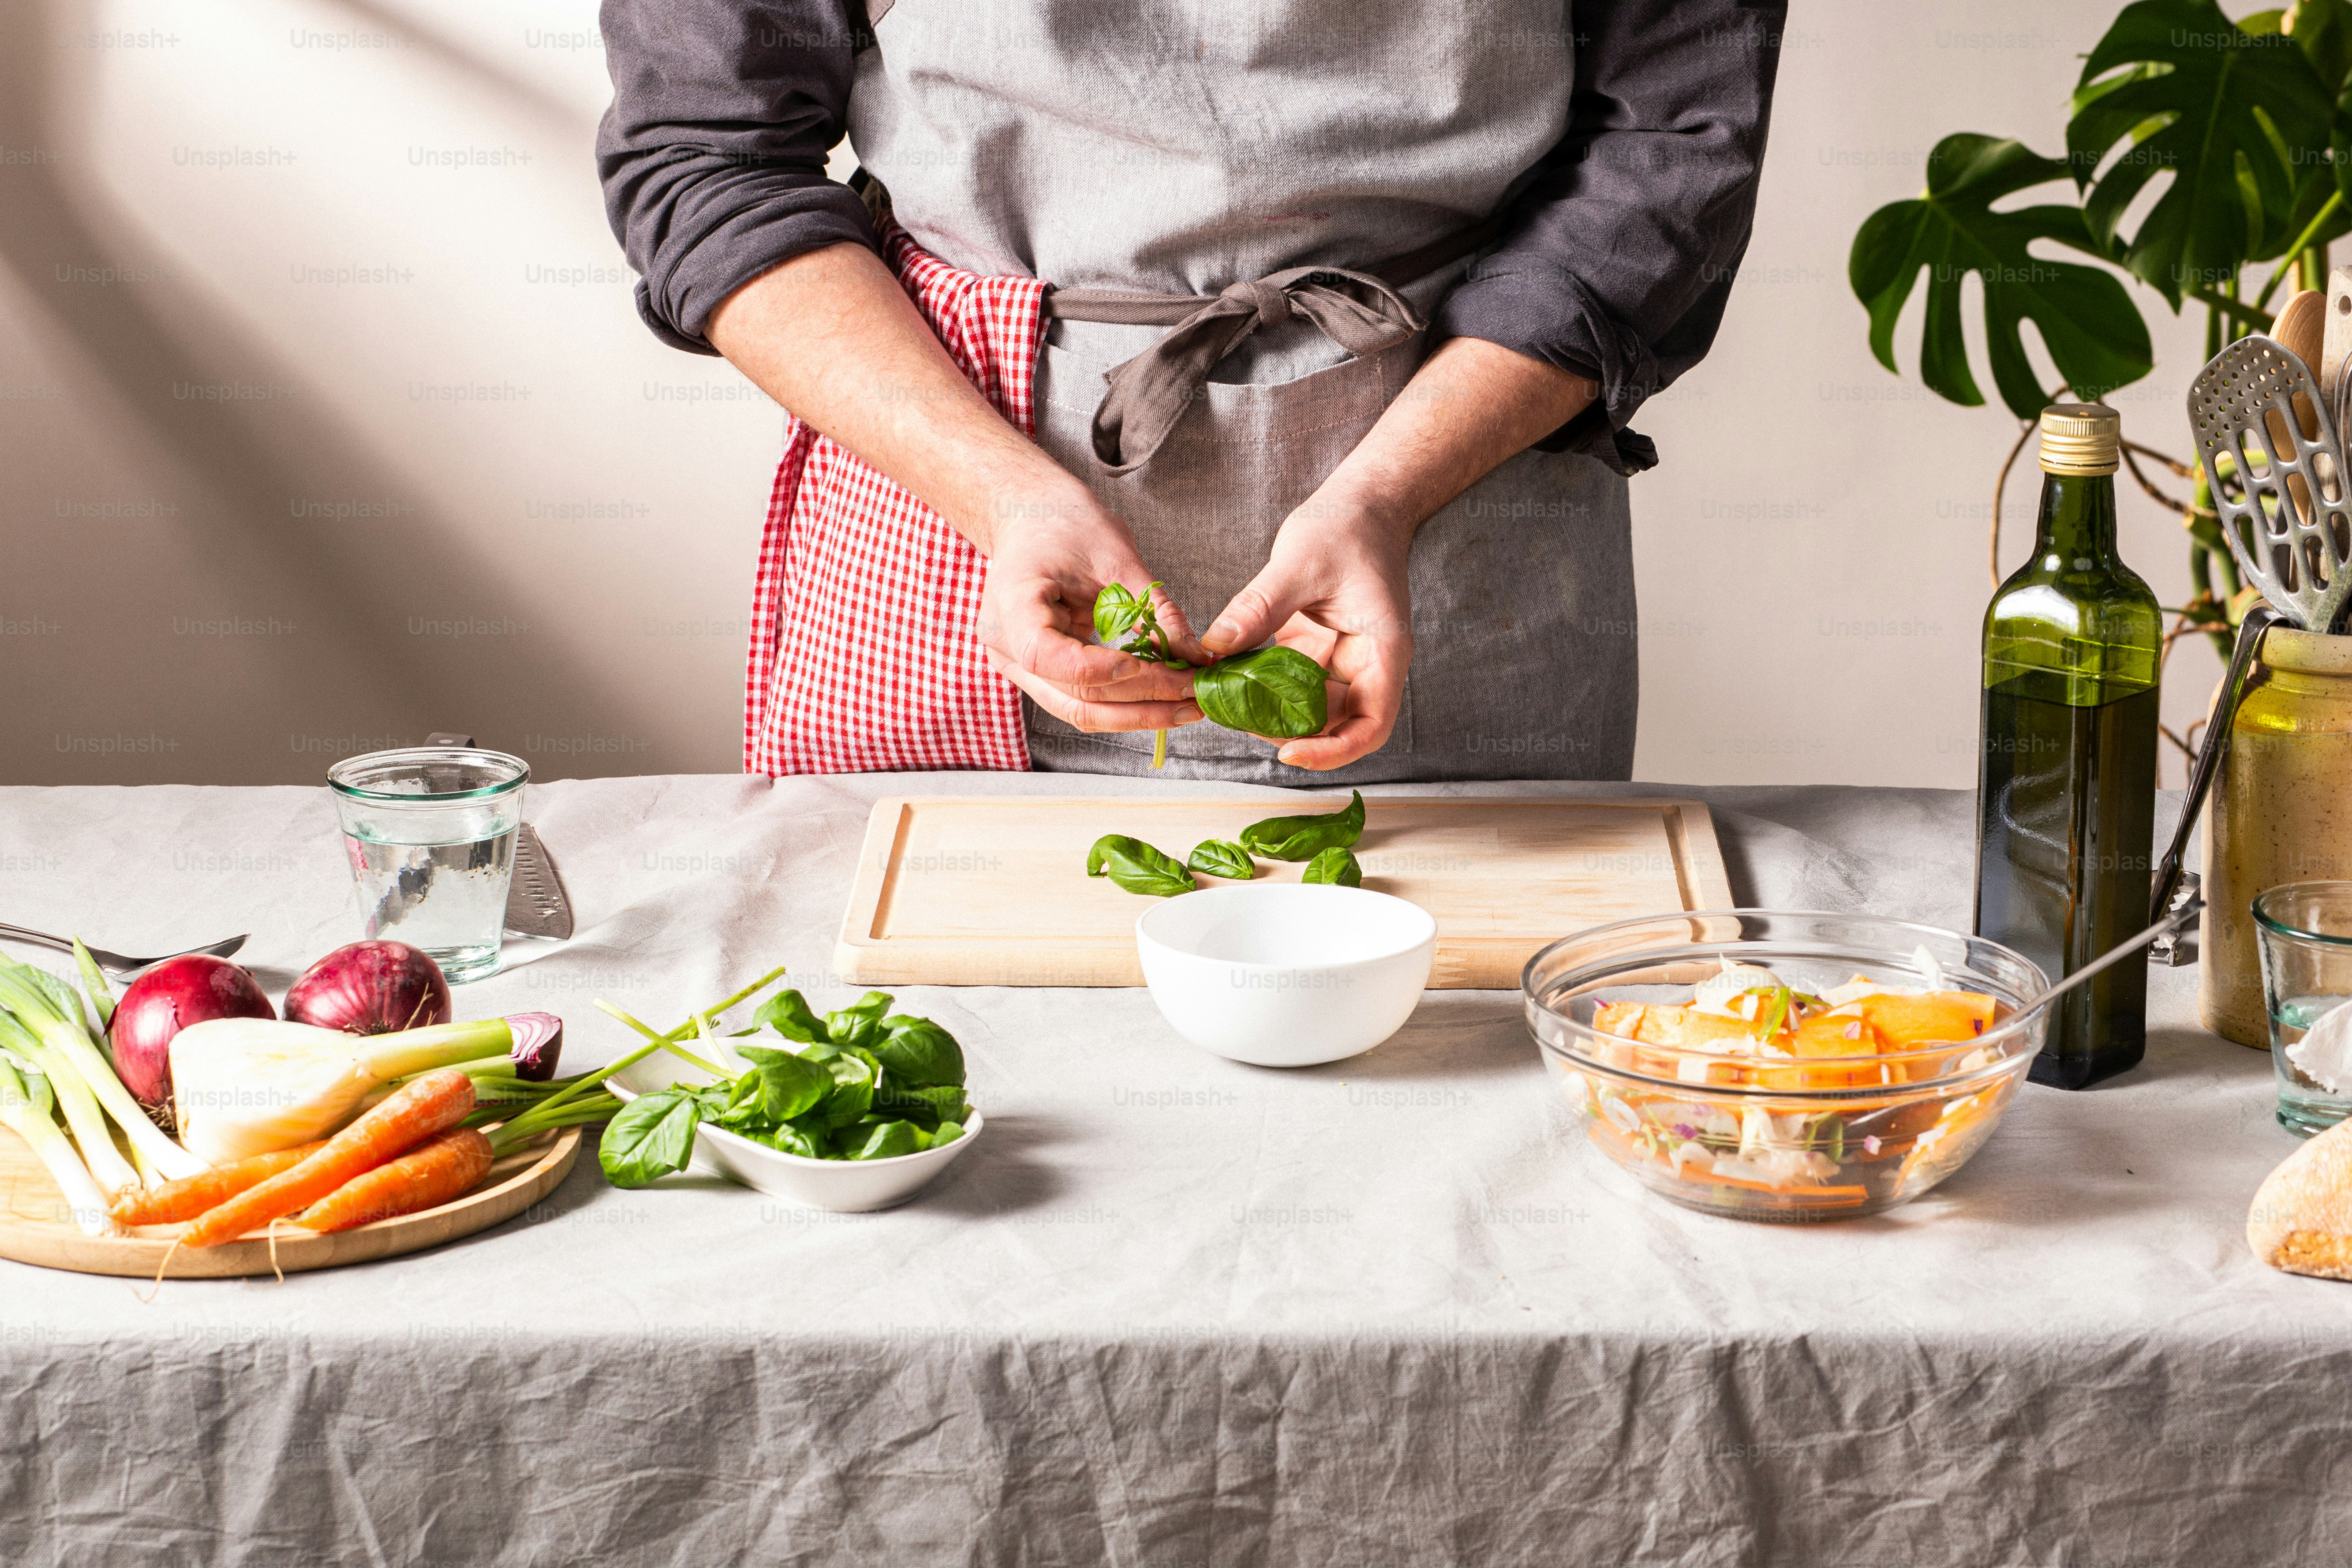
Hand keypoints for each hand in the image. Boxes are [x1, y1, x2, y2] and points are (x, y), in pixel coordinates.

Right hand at [968, 479, 1206, 733]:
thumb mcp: (1116, 556)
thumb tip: (1196, 656)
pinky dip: (1126, 703)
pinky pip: (1083, 700)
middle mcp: (1005, 647)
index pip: (1045, 655)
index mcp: (1011, 605)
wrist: (1031, 518)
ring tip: (1189, 708)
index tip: (1144, 665)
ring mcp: (1019, 667)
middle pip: (1073, 697)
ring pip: (1080, 711)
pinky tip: (1166, 700)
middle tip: (1194, 696)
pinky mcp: (1041, 674)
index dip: (1096, 669)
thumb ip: (1153, 608)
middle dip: (1141, 701)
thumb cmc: (1066, 523)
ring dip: (1138, 713)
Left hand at [1200, 499, 1413, 769]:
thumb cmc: (1348, 526)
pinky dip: (1263, 688)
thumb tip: (1214, 646)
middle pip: (1338, 727)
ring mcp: (1342, 660)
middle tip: (1238, 721)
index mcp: (1382, 651)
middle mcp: (1367, 664)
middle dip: (1291, 735)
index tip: (1287, 753)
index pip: (1371, 725)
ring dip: (1273, 714)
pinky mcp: (1317, 650)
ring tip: (1228, 704)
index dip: (1333, 752)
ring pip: (1311, 710)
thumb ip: (1260, 606)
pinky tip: (1230, 680)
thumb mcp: (1300, 562)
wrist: (1362, 503)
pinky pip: (1292, 684)